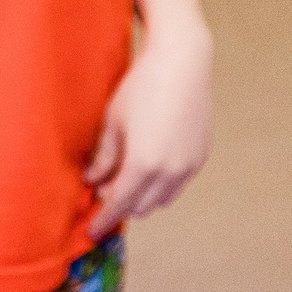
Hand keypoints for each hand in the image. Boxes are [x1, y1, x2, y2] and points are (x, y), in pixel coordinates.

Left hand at [86, 25, 212, 236]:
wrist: (182, 61)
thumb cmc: (141, 86)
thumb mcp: (112, 122)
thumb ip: (103, 158)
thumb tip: (93, 180)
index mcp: (143, 165)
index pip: (118, 205)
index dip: (103, 220)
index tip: (91, 230)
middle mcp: (169, 171)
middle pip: (141, 207)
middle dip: (121, 205)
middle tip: (104, 190)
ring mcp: (189, 165)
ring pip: (162, 199)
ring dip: (143, 196)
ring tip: (127, 177)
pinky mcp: (201, 155)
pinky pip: (178, 183)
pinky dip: (162, 183)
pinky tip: (151, 164)